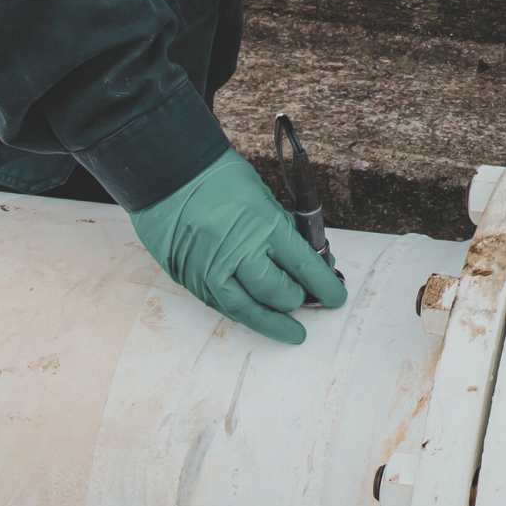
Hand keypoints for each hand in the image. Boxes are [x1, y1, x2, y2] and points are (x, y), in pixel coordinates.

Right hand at [128, 149, 347, 344]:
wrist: (169, 173)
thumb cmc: (219, 179)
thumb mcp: (263, 198)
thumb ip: (284, 232)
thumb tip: (309, 261)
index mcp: (265, 225)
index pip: (305, 267)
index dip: (325, 287)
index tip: (336, 297)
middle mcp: (239, 252)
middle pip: (280, 294)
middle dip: (298, 300)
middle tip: (307, 299)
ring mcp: (213, 269)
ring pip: (250, 310)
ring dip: (275, 323)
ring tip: (292, 331)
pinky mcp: (192, 280)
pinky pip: (224, 306)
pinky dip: (245, 314)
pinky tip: (259, 317)